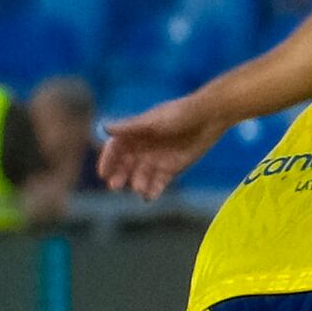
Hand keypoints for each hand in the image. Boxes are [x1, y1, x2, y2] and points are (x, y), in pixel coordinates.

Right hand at [94, 96, 215, 196]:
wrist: (208, 117)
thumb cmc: (179, 114)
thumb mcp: (153, 121)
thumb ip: (130, 127)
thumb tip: (104, 127)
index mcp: (133, 134)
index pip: (114, 150)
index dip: (107, 161)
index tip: (103, 173)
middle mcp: (141, 149)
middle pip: (124, 166)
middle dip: (119, 176)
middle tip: (115, 186)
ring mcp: (155, 160)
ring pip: (140, 176)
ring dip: (137, 184)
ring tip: (138, 188)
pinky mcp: (170, 169)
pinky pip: (158, 183)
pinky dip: (153, 190)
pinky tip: (149, 196)